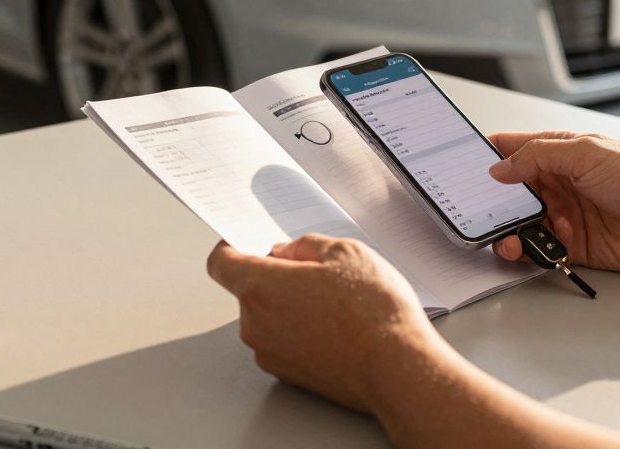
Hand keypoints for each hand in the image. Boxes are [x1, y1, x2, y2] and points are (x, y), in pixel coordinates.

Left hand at [206, 234, 439, 412]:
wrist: (398, 369)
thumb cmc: (374, 312)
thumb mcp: (345, 252)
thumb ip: (305, 245)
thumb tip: (289, 252)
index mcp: (260, 287)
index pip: (221, 262)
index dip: (234, 247)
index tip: (249, 243)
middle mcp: (255, 325)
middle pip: (249, 290)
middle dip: (275, 277)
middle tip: (317, 273)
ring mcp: (270, 354)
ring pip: (268, 317)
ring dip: (290, 306)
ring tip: (336, 304)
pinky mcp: (288, 376)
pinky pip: (283, 342)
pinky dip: (300, 331)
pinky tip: (337, 327)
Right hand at [488, 131, 619, 274]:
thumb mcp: (586, 154)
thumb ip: (538, 156)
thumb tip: (500, 167)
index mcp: (562, 153)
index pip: (513, 150)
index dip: (486, 156)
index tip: (460, 166)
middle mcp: (561, 183)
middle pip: (510, 193)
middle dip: (490, 203)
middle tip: (475, 212)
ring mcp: (567, 215)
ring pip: (521, 224)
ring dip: (507, 231)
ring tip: (506, 237)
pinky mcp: (575, 246)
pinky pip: (540, 250)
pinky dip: (528, 252)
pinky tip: (529, 249)